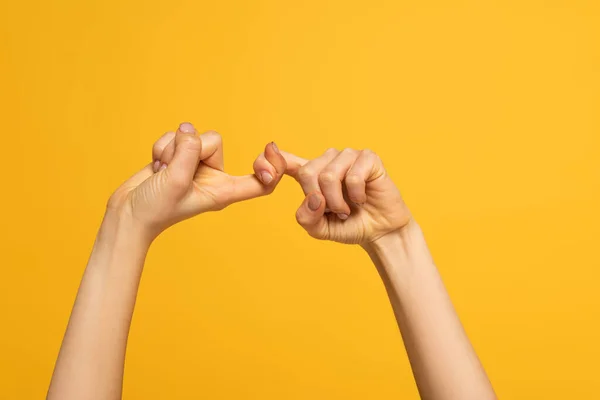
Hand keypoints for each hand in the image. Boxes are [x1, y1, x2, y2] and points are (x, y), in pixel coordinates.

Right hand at [107, 122, 285, 238]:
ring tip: (162, 170)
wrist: (128, 213)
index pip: (261, 183)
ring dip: (172, 148)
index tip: (270, 148)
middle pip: (214, 142)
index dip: (273, 167)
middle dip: (189, 148)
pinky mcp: (180, 157)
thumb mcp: (174, 181)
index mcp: (223, 191)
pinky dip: (162, 147)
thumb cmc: (154, 208)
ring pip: (193, 136)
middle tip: (173, 170)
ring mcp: (196, 166)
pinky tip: (156, 165)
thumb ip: (187, 153)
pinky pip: (177, 137)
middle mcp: (214, 177)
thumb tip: (190, 131)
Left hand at [278, 148, 411, 244]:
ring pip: (328, 175)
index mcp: (311, 173)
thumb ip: (307, 218)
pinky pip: (352, 175)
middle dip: (319, 200)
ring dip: (338, 201)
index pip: (284, 160)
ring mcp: (348, 156)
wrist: (380, 232)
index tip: (263, 173)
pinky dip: (356, 194)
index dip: (268, 160)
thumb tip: (314, 198)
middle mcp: (327, 160)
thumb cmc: (349, 226)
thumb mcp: (319, 229)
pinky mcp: (368, 158)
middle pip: (307, 173)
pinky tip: (363, 198)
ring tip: (349, 208)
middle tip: (335, 212)